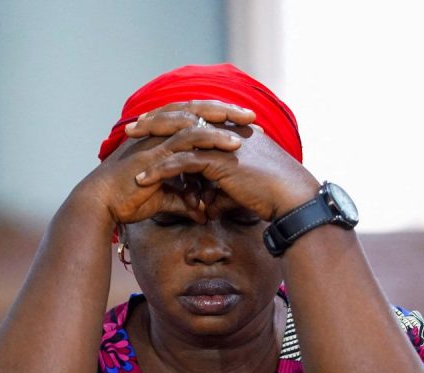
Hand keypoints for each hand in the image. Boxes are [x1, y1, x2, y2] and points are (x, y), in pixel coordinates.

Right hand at [69, 101, 253, 227]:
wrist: (101, 205)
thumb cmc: (126, 200)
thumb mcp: (161, 198)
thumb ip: (181, 199)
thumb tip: (199, 210)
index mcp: (160, 136)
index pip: (193, 118)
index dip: (217, 118)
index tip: (242, 122)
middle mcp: (159, 132)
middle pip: (197, 110)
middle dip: (226, 110)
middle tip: (252, 114)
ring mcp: (157, 139)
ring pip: (196, 119)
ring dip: (224, 120)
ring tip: (249, 124)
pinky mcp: (156, 151)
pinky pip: (188, 139)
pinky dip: (212, 140)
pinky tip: (232, 144)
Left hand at [126, 102, 319, 220]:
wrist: (293, 199)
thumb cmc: (274, 196)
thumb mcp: (241, 191)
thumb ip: (221, 192)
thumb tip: (205, 204)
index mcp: (235, 131)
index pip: (198, 118)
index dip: (174, 120)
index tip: (153, 124)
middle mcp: (228, 131)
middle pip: (184, 119)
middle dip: (156, 122)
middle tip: (133, 127)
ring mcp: (224, 144)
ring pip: (179, 137)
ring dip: (152, 143)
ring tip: (130, 149)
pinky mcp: (220, 161)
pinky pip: (183, 163)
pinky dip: (162, 171)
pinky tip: (144, 180)